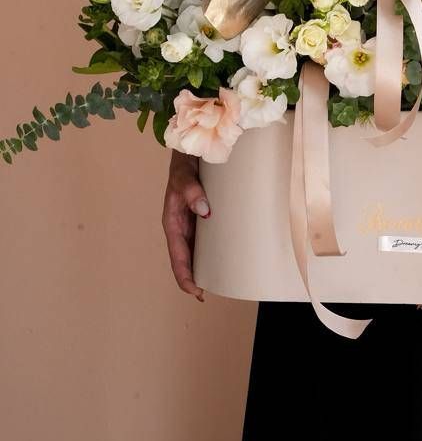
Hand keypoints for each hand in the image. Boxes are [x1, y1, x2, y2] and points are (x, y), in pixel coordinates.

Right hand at [162, 149, 210, 301]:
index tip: (196, 291)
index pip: (178, 257)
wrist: (191, 147)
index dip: (185, 276)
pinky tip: (229, 254)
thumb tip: (205, 211)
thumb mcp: (184, 176)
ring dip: (206, 265)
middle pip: (187, 258)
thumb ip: (192, 190)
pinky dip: (216, 248)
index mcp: (172, 222)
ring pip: (197, 250)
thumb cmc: (183, 163)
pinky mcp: (204, 214)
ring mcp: (193, 221)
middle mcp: (182, 225)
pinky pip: (209, 236)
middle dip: (196, 277)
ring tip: (222, 279)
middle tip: (211, 293)